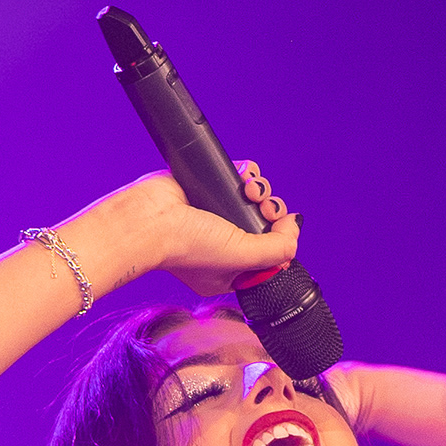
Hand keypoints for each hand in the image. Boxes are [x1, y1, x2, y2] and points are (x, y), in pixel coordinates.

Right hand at [112, 162, 304, 301]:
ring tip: (252, 191)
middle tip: (267, 210)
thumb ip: (277, 250)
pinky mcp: (208, 187)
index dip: (280, 240)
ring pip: (255, 198)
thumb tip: (294, 228)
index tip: (281, 230)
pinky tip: (245, 178)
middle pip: (265, 224)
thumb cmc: (187, 247)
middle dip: (273, 212)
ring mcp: (215, 214)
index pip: (267, 255)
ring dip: (262, 191)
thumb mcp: (242, 259)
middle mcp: (222, 244)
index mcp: (228, 271)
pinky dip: (249, 173)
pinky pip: (240, 176)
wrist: (151, 218)